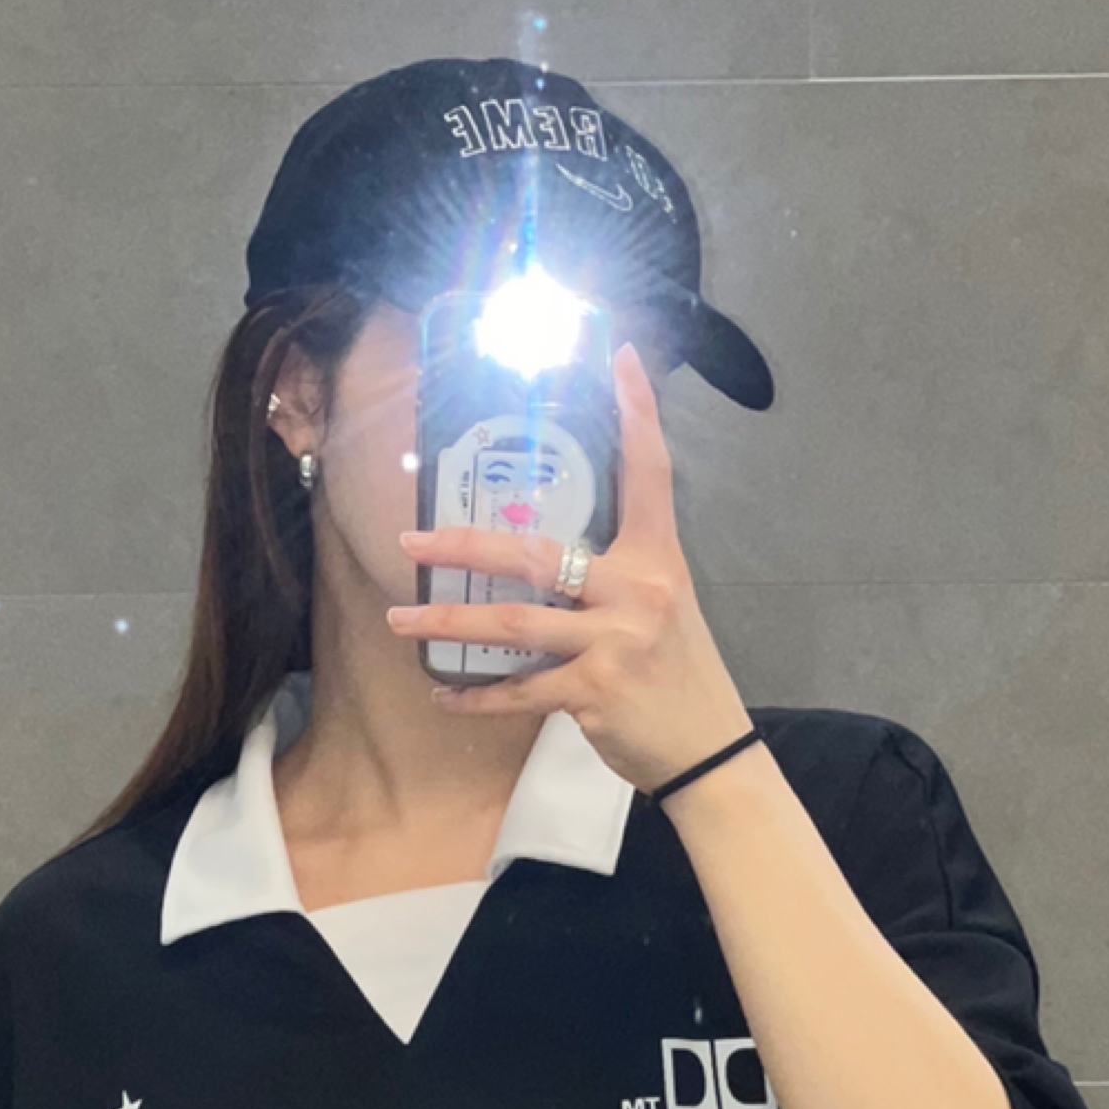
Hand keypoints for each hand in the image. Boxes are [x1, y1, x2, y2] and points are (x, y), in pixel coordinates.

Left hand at [387, 341, 755, 796]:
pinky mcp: (594, 693)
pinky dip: (475, 697)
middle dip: (465, 544)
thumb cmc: (679, 677)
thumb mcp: (663, 609)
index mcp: (658, 560)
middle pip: (537, 553)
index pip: (650, 472)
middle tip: (411, 537)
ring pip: (512, 623)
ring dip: (447, 619)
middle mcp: (638, 591)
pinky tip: (444, 695)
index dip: (638, 412)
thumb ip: (616, 576)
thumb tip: (554, 557)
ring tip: (399, 617)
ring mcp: (615, 643)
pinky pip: (518, 691)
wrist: (709, 751)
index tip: (619, 356)